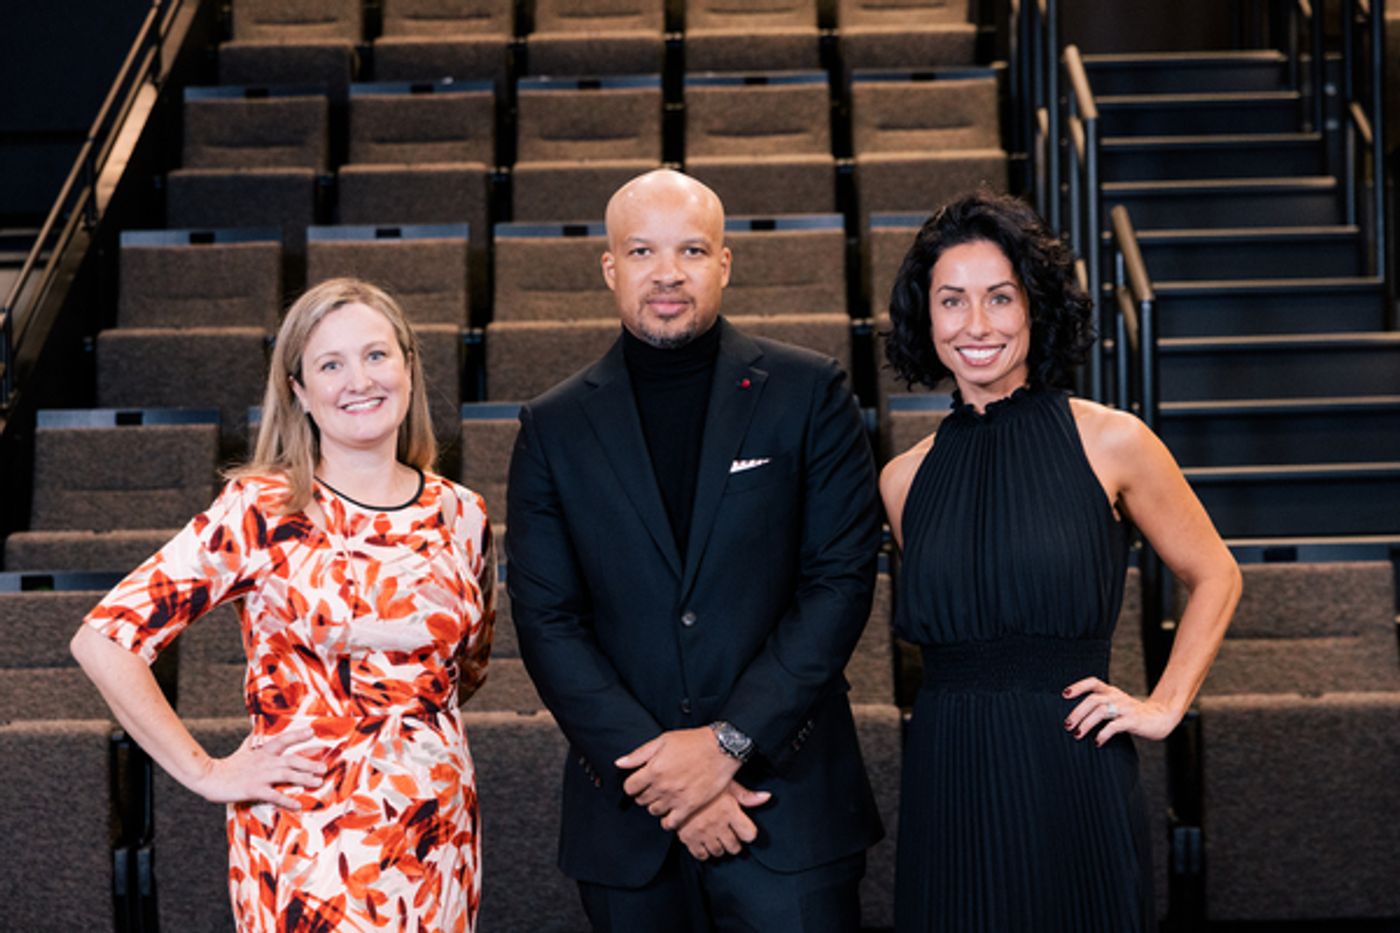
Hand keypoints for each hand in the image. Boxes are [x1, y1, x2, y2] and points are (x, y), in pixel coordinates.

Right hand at [192, 728, 324, 808]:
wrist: (208, 777)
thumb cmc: (228, 765)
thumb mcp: (243, 749)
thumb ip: (253, 741)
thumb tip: (257, 730)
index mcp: (262, 752)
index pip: (283, 740)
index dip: (298, 736)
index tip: (312, 731)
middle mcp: (264, 761)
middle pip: (291, 760)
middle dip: (309, 763)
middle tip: (324, 768)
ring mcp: (260, 775)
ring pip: (287, 775)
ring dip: (304, 778)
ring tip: (318, 782)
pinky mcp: (253, 789)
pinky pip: (273, 795)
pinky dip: (286, 799)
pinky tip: (297, 805)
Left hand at [615, 727, 741, 829]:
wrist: (722, 749)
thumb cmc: (693, 742)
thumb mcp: (663, 741)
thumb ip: (639, 754)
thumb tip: (619, 763)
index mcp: (653, 769)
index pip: (630, 787)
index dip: (633, 785)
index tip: (638, 783)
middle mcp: (663, 785)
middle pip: (641, 800)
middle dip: (644, 794)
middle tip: (652, 789)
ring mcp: (676, 797)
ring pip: (654, 811)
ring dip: (656, 805)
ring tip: (663, 797)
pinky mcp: (690, 806)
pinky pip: (671, 823)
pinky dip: (667, 821)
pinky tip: (670, 812)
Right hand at [676, 781, 771, 860]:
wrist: (676, 783)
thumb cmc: (704, 781)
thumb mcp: (728, 783)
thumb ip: (747, 795)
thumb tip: (767, 797)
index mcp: (730, 811)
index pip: (749, 835)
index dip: (748, 833)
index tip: (744, 829)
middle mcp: (718, 825)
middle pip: (735, 847)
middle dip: (734, 842)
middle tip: (730, 834)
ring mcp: (703, 833)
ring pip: (719, 852)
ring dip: (720, 847)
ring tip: (717, 837)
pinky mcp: (688, 838)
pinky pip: (701, 855)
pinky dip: (704, 851)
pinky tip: (705, 842)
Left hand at [1063, 677, 1180, 745]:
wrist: (1160, 718)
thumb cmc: (1132, 713)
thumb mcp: (1116, 704)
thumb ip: (1100, 705)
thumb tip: (1074, 716)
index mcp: (1111, 691)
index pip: (1092, 682)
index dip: (1078, 687)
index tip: (1064, 695)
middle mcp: (1116, 697)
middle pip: (1092, 700)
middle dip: (1077, 712)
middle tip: (1067, 725)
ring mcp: (1125, 708)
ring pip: (1101, 711)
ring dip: (1086, 723)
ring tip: (1077, 735)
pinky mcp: (1133, 720)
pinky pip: (1114, 726)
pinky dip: (1103, 734)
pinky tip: (1097, 742)